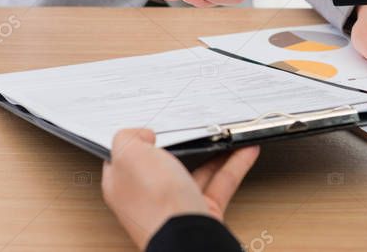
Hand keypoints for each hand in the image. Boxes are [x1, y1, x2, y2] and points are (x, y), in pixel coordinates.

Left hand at [101, 128, 258, 249]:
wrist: (189, 240)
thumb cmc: (156, 204)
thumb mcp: (128, 155)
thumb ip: (127, 138)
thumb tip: (141, 135)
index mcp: (122, 184)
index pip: (123, 158)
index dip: (135, 140)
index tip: (148, 127)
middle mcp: (148, 197)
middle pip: (162, 164)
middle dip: (180, 145)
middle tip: (190, 129)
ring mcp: (176, 206)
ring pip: (195, 172)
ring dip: (213, 152)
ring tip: (225, 136)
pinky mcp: (202, 212)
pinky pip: (221, 182)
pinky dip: (235, 165)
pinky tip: (245, 152)